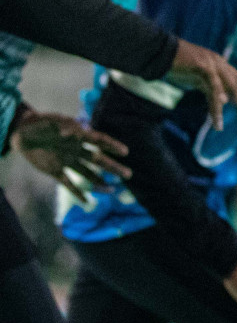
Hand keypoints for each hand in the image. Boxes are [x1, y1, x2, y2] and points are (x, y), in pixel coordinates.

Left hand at [9, 109, 131, 201]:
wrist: (22, 134)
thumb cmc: (39, 124)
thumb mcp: (51, 121)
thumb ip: (63, 126)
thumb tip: (72, 133)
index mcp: (79, 136)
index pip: (99, 141)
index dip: (112, 146)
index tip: (125, 152)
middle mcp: (77, 150)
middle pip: (98, 160)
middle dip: (113, 167)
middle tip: (128, 175)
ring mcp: (67, 161)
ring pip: (87, 173)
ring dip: (100, 181)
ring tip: (112, 190)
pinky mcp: (55, 171)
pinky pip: (68, 183)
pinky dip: (77, 193)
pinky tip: (87, 202)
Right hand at [164, 40, 236, 130]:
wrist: (159, 51)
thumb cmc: (175, 65)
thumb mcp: (195, 78)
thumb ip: (208, 87)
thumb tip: (223, 100)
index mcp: (219, 63)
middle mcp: (219, 62)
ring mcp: (212, 63)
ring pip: (228, 87)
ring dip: (229, 107)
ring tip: (222, 125)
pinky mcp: (203, 66)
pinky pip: (213, 86)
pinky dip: (217, 100)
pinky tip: (219, 111)